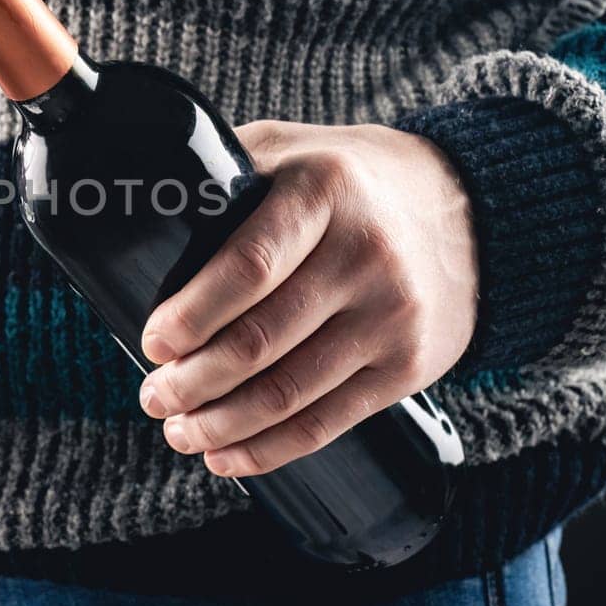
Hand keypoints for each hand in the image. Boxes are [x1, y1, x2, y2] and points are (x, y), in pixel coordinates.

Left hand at [137, 120, 477, 477]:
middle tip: (153, 397)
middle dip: (192, 380)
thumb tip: (140, 220)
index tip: (153, 342)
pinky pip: (329, 421)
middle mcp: (365, 254)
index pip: (249, 266)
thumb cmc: (348, 181)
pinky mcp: (410, 365)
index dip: (193, 315)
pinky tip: (228, 455)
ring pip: (289, 391)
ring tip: (180, 431)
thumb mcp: (289, 151)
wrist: (466, 208)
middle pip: (260, 340)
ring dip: (222, 424)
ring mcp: (392, 315)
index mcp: (322, 192)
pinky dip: (270, 448)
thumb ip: (225, 175)